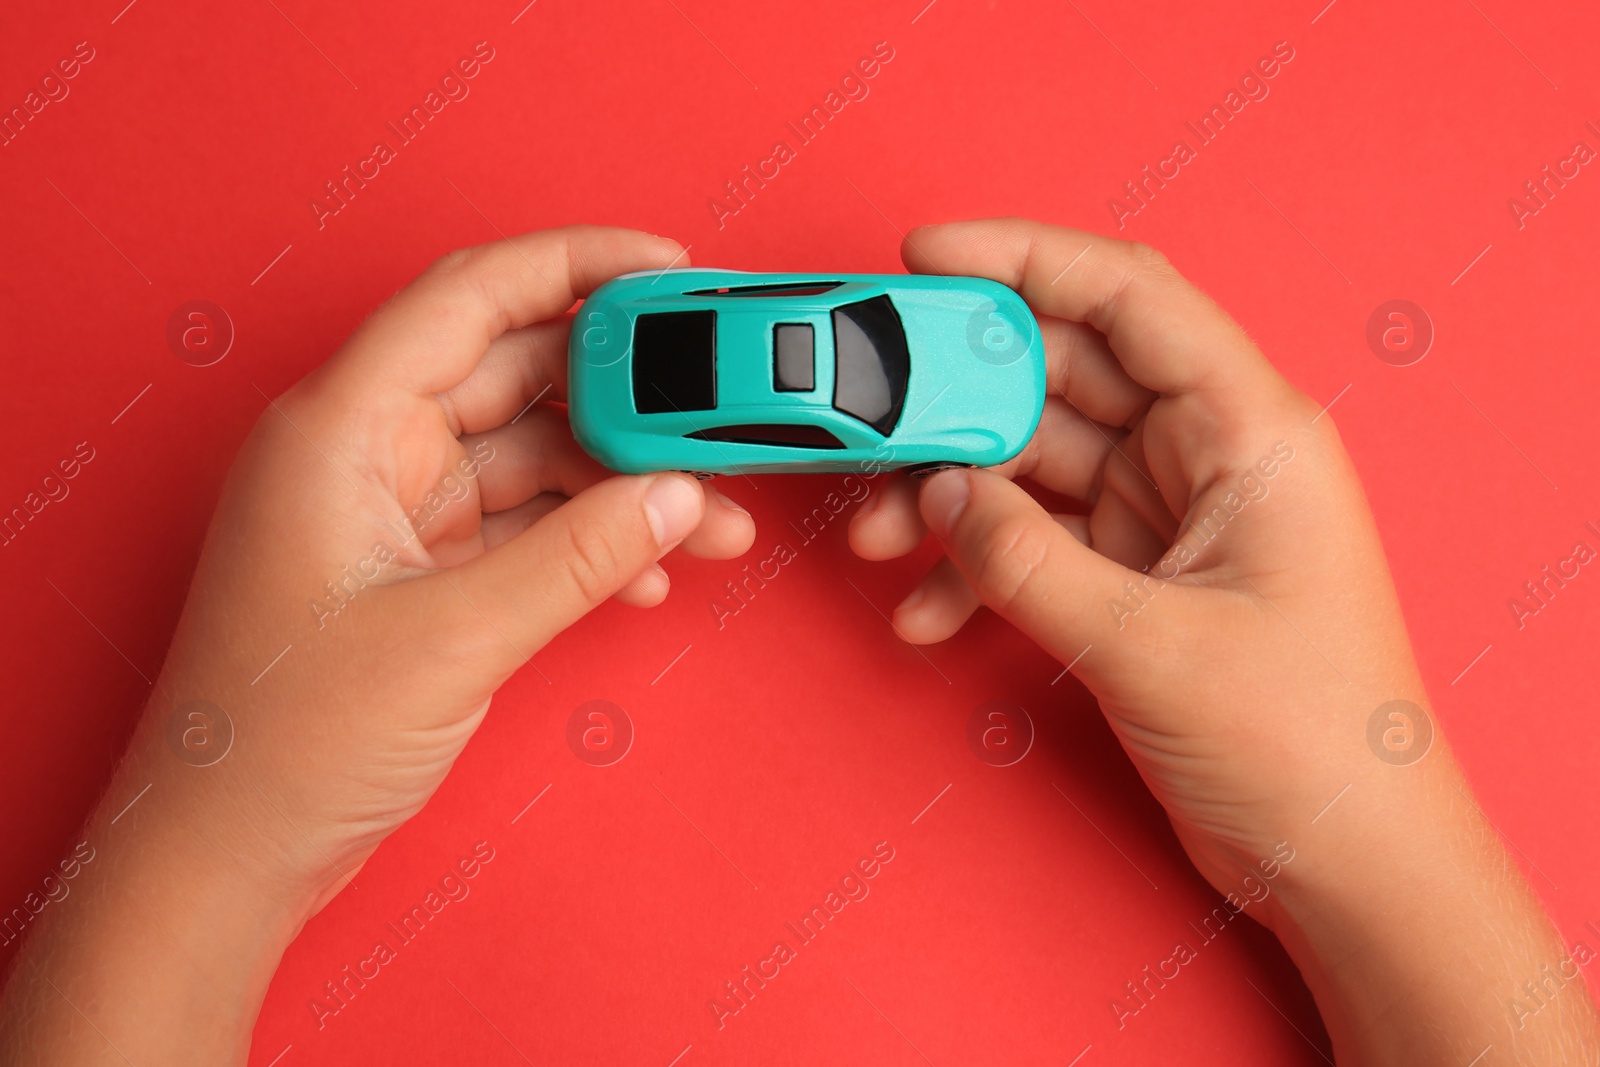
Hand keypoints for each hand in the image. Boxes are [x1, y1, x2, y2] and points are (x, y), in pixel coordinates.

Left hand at [0, 226, 753, 1063]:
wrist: (230, 853)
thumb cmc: (289, 740)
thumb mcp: (453, 638)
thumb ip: (578, 558)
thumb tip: (677, 495)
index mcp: (344, 426)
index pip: (471, 296)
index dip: (576, 265)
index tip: (670, 269)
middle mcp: (370, 451)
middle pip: (518, 375)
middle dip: (626, 395)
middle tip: (718, 411)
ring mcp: (397, 511)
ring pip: (534, 457)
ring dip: (622, 484)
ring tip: (711, 518)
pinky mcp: (421, 569)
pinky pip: (525, 525)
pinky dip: (588, 540)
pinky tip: (649, 574)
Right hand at [850, 218, 1599, 1063]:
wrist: (1343, 859)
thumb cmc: (1304, 744)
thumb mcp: (1148, 644)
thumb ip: (1025, 561)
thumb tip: (936, 495)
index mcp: (1248, 431)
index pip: (1128, 296)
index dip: (1023, 258)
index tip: (925, 255)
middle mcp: (1206, 456)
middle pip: (1060, 377)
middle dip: (954, 398)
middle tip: (864, 418)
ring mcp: (1167, 517)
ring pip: (1031, 463)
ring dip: (948, 495)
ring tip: (875, 538)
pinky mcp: (1136, 577)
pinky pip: (1033, 541)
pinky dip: (974, 568)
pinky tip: (926, 613)